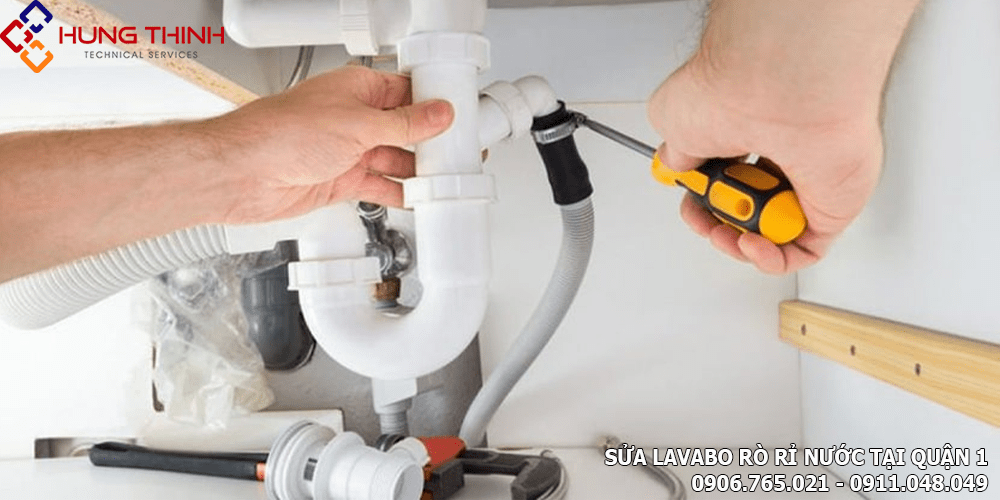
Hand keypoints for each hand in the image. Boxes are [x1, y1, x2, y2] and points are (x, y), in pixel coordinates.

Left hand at [208, 66, 453, 222]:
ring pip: (395, 159)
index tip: (462, 118)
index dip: (435, 105)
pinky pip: (380, 186)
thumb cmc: (281, 134)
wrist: (241, 174)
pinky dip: (399, 193)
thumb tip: (438, 114)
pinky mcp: (340, 180)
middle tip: (462, 154)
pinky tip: (418, 198)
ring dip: (418, 171)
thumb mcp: (357, 125)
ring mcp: (348, 150)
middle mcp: (354, 118)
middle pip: (406, 129)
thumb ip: (403, 124)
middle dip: (432, 143)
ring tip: (446, 180)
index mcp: (358, 90)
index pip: (408, 93)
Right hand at [646, 0, 916, 273]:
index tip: (689, 202)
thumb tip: (676, 166)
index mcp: (749, 127)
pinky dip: (772, 257)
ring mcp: (807, 180)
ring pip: (770, 232)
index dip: (703, 197)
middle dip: (716, 223)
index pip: (727, 173)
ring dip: (738, 242)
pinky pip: (803, 249)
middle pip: (746, 206)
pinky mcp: (831, 206)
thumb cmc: (733, 89)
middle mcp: (781, 150)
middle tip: (704, 219)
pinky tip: (750, 242)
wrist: (778, 89)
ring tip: (727, 226)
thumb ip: (675, 151)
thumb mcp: (673, 120)